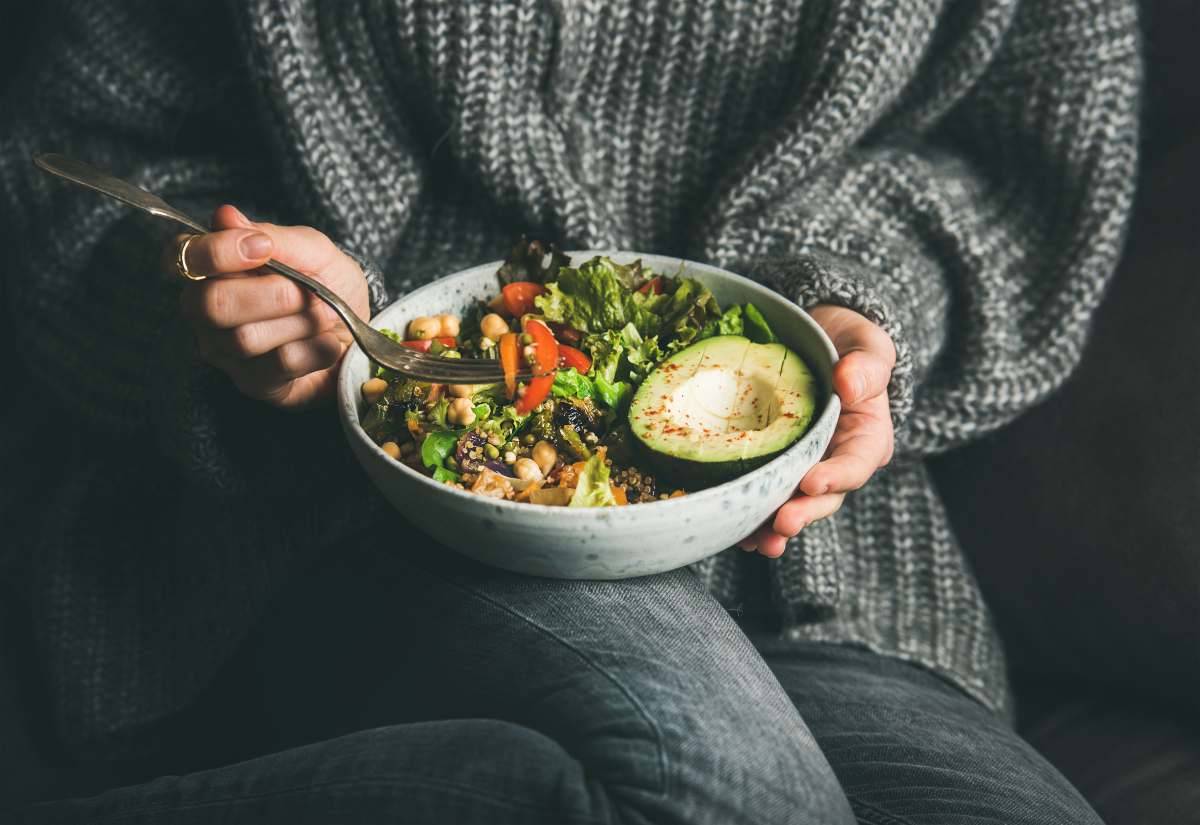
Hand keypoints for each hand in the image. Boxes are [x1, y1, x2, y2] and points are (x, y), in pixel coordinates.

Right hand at [178, 205, 369, 407]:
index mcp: (212, 269)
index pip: (182, 257)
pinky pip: (278, 366)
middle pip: (211, 304)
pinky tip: (328, 344)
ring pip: (246, 339)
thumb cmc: (329, 285)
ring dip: (301, 322)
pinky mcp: (254, 384)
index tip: (263, 248)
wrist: (362, 331)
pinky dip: (316, 349)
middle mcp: (205, 311)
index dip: (216, 252)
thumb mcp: (314, 251)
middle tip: (308, 291)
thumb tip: (225, 216)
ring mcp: (225, 352)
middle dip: (272, 294)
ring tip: (325, 315)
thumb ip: (273, 236)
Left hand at [738, 305, 895, 556]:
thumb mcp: (867, 345)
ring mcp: (805, 468)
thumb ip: (866, 365)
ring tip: (756, 542)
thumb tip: (850, 384)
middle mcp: (836, 461)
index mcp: (866, 437)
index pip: (856, 463)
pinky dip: (750, 515)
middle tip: (781, 523)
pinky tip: (733, 530)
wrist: (816, 341)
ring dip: (774, 528)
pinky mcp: (776, 468)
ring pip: (793, 505)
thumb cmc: (846, 344)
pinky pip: (764, 496)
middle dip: (803, 513)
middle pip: (824, 497)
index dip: (835, 477)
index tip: (811, 483)